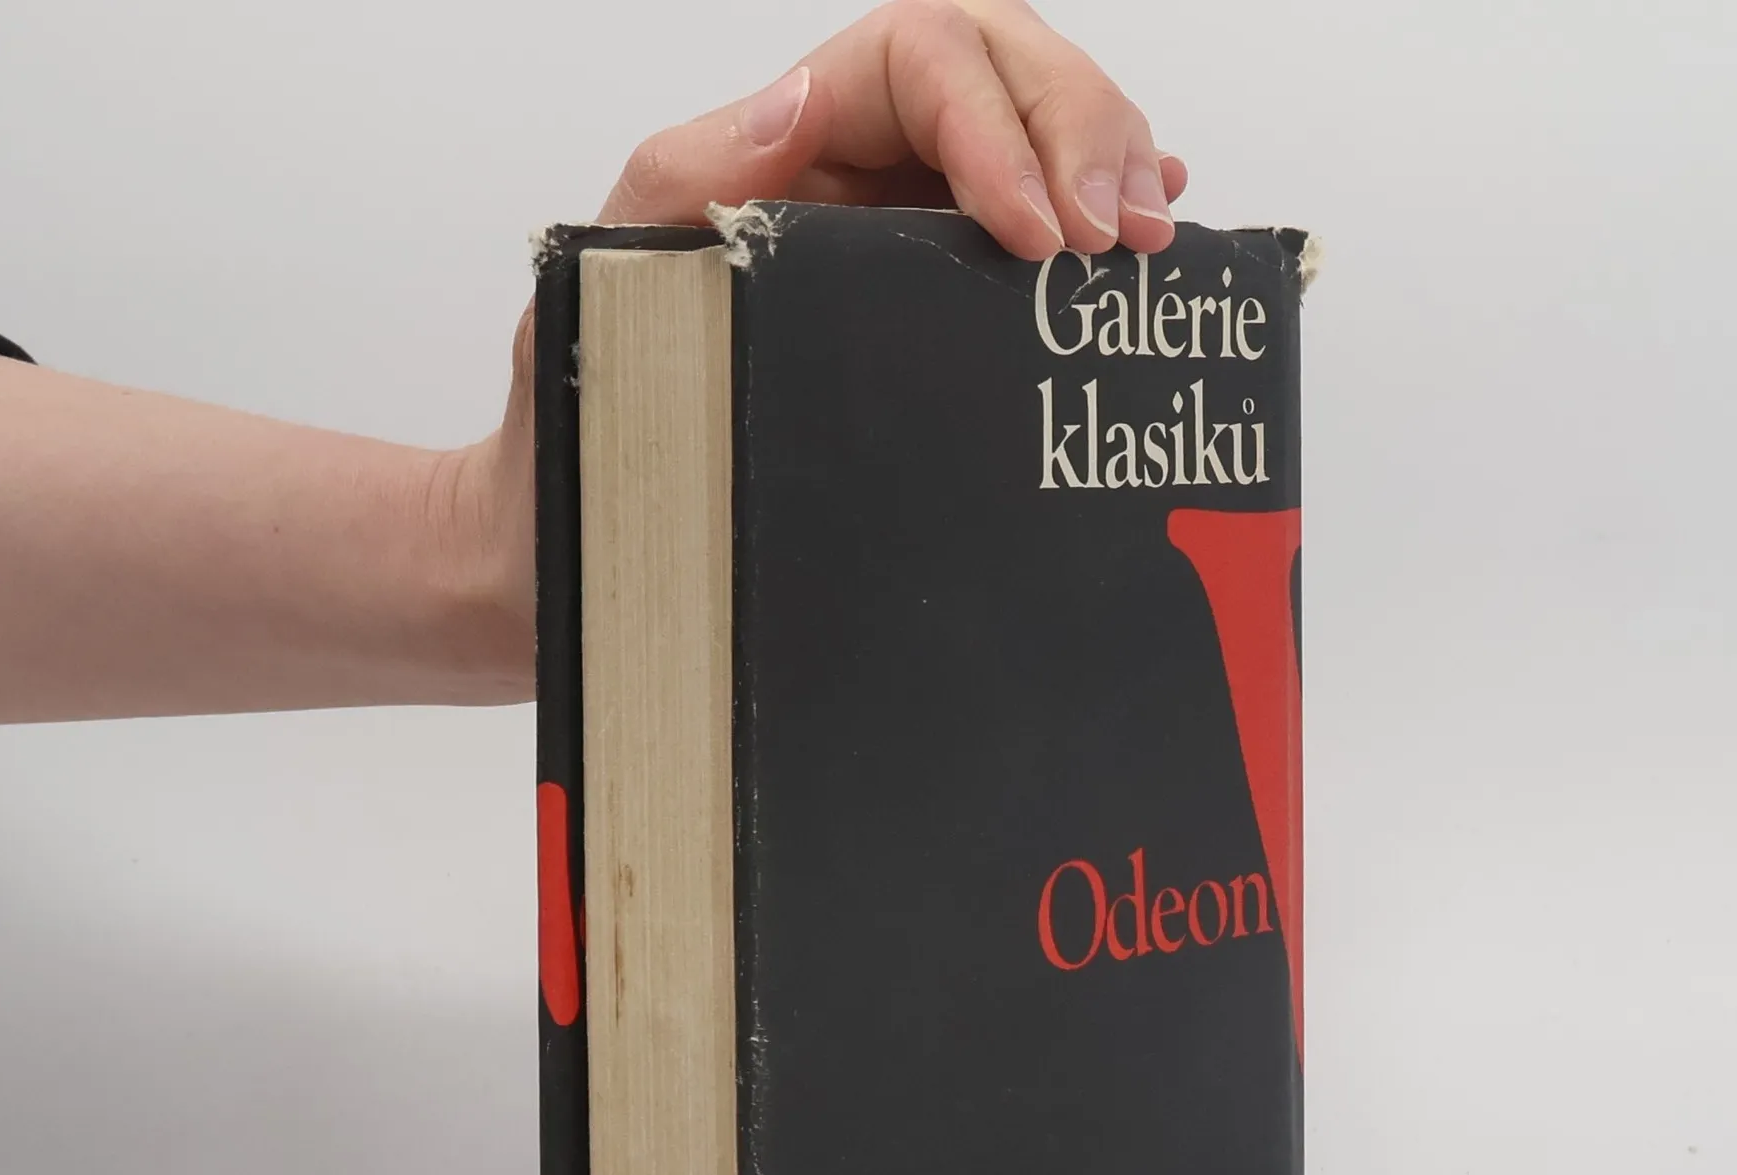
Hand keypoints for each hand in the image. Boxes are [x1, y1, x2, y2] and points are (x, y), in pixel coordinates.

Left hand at [450, 0, 1188, 652]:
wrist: (588, 554)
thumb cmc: (587, 429)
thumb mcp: (608, 289)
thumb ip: (688, 186)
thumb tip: (796, 104)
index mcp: (789, 146)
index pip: (925, 59)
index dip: (1001, 123)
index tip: (1037, 234)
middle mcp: (857, 172)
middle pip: (1003, 69)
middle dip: (1082, 129)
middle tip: (1121, 236)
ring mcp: (905, 239)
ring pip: (1038, 136)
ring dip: (1112, 165)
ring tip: (1149, 236)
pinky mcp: (935, 314)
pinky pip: (1035, 231)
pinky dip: (1100, 213)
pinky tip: (1147, 232)